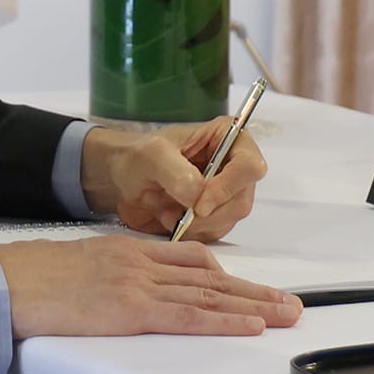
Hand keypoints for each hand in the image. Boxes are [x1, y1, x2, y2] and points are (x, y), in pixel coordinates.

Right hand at [0, 234, 302, 338]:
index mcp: (130, 250)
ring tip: (286, 316)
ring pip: (209, 296)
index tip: (252, 289)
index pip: (191, 260)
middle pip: (211, 278)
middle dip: (255, 292)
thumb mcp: (81, 265)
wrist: (7, 281)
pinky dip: (224, 321)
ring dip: (254, 306)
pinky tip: (251, 326)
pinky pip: (188, 317)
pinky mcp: (131, 310)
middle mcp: (142, 263)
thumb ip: (112, 276)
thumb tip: (128, 295)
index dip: (227, 277)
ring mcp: (139, 285)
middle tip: (291, 305)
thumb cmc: (33, 279)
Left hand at [81, 121, 271, 241]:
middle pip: (241, 200)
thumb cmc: (139, 156)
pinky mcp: (215, 217)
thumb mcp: (151, 155)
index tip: (200, 205)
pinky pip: (213, 234)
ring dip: (195, 225)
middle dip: (207, 214)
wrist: (124, 180)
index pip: (249, 166)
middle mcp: (233, 167)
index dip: (229, 187)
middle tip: (175, 213)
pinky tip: (170, 220)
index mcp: (228, 138)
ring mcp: (226, 194)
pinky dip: (190, 233)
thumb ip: (176, 171)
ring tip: (166, 212)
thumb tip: (199, 195)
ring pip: (228, 221)